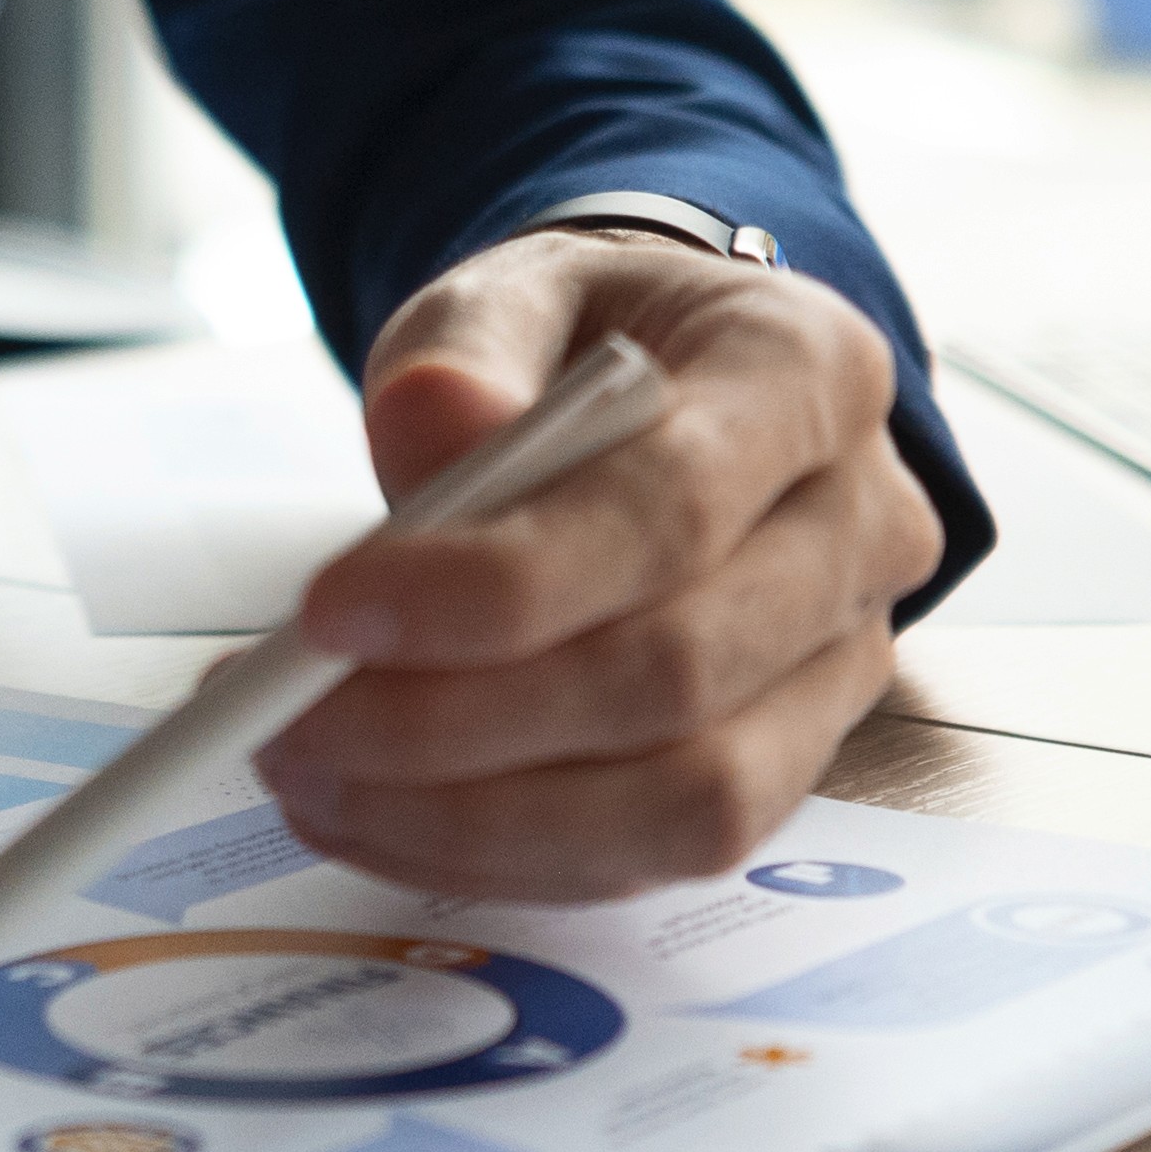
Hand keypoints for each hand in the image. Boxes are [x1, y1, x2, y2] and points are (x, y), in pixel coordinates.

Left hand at [264, 231, 943, 899]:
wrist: (662, 389)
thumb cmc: (583, 344)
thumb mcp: (510, 296)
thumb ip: (469, 352)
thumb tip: (439, 432)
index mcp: (809, 373)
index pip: (672, 508)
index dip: (500, 582)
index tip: (331, 612)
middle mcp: (862, 527)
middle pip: (679, 673)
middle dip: (460, 721)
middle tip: (288, 718)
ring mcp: (841, 662)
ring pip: (688, 800)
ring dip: (477, 817)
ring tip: (317, 775)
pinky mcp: (790, 763)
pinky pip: (658, 855)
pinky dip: (503, 853)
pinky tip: (382, 813)